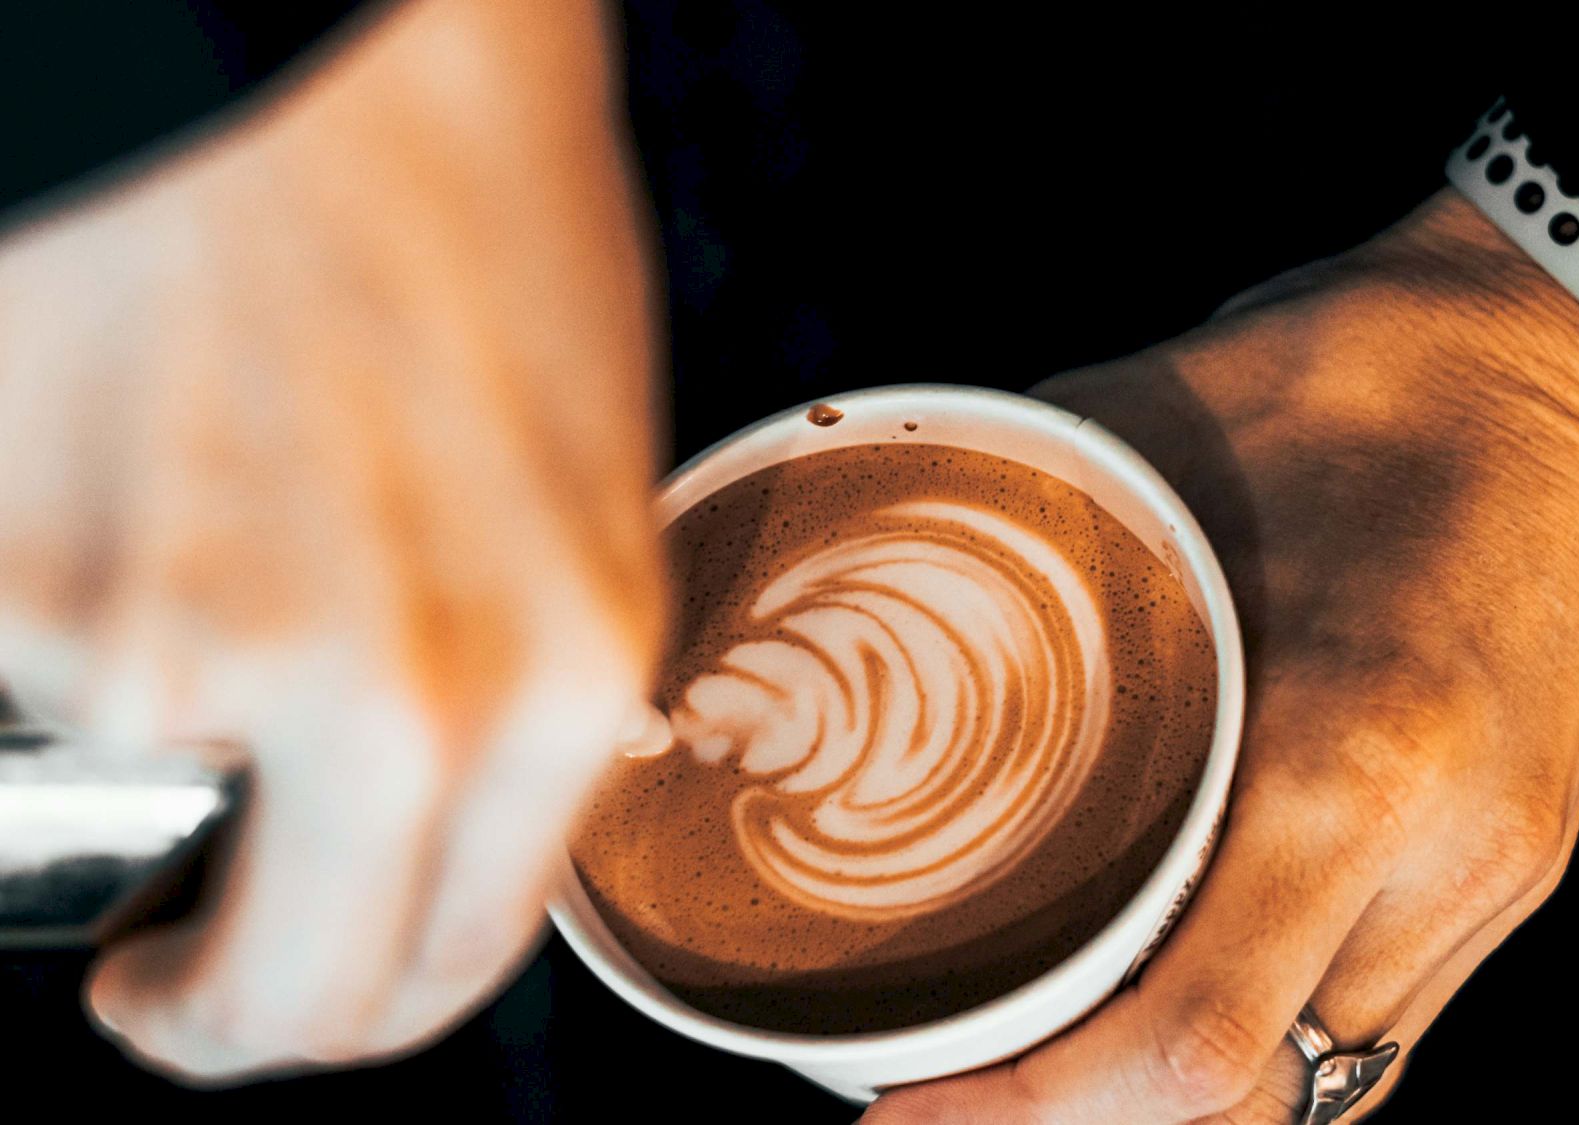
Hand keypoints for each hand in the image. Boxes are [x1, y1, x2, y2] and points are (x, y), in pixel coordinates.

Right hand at [0, 0, 664, 1082]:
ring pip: (125, 809)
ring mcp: (194, 650)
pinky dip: (55, 626)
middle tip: (159, 979)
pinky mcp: (28, 586)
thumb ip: (502, 705)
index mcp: (560, 687)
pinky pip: (33, 679)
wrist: (342, 60)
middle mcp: (396, 703)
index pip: (445, 969)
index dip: (352, 1013)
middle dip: (212, 1013)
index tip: (279, 995)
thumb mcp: (571, 512)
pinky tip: (120, 486)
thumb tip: (409, 838)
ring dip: (135, 749)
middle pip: (276, 1002)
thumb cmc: (480, 241)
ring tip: (182, 569)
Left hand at [863, 188, 1578, 1121]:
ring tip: (1056, 1040)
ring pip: (1335, 1080)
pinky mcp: (1529, 857)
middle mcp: (1446, 852)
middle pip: (1256, 1104)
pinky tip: (1186, 973)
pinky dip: (1273, 1028)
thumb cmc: (1367, 372)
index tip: (909, 1106)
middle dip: (1088, 1120)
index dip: (1029, 1111)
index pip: (1186, 1043)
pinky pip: (1390, 1012)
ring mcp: (1504, 870)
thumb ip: (1014, 542)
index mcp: (1348, 755)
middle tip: (955, 1082)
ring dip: (1183, 1089)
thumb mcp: (1155, 435)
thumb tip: (856, 579)